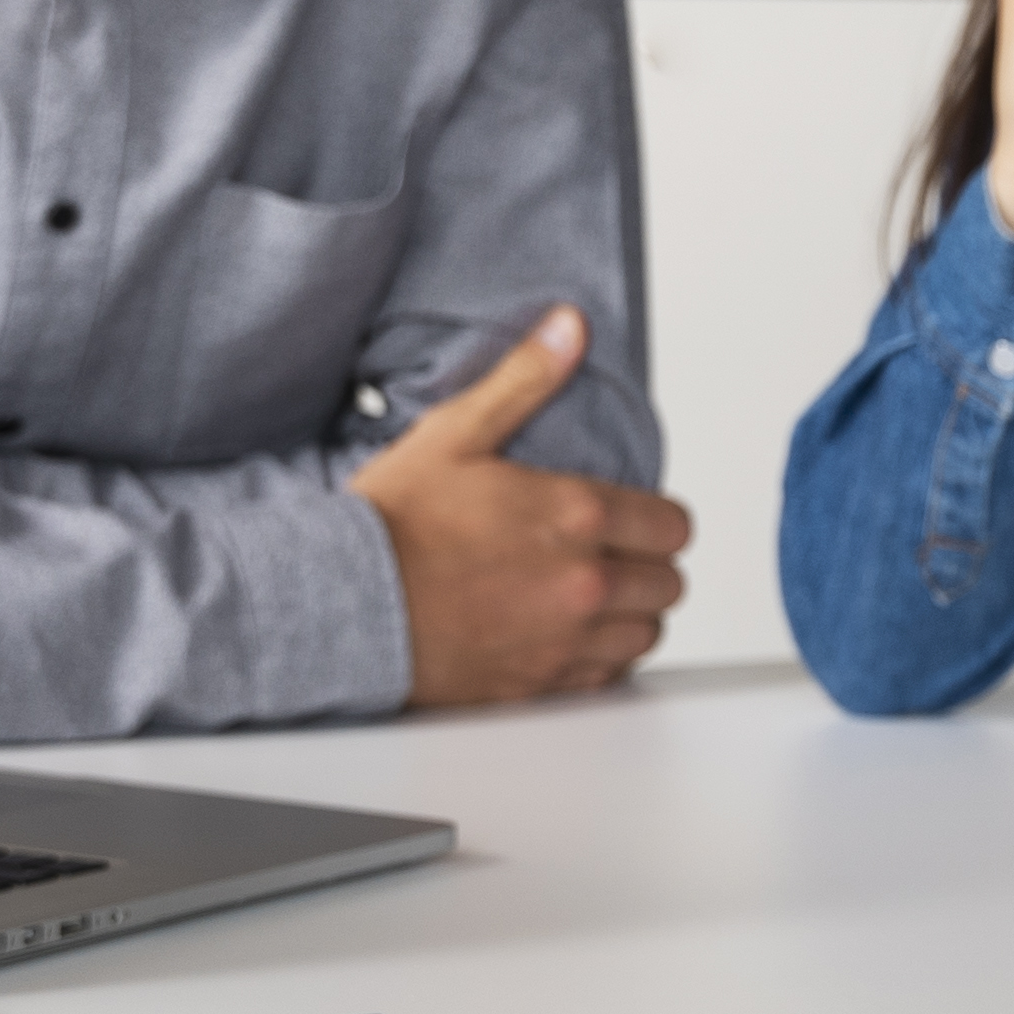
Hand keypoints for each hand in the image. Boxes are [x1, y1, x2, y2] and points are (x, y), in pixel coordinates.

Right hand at [345, 306, 695, 708]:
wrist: (340, 604)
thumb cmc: (391, 522)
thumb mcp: (455, 432)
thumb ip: (524, 379)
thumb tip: (569, 327)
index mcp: (576, 516)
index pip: (673, 526)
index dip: (656, 520)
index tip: (633, 519)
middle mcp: (584, 583)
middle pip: (668, 582)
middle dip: (646, 564)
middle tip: (609, 553)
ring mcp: (565, 641)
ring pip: (645, 633)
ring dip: (629, 613)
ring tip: (591, 594)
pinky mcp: (540, 685)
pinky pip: (607, 677)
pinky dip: (598, 658)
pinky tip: (565, 634)